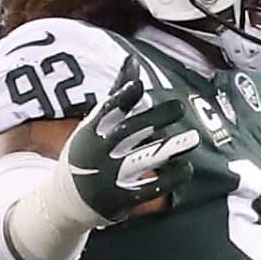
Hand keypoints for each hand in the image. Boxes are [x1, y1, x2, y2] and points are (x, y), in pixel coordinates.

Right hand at [60, 57, 200, 224]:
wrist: (67, 199)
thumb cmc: (90, 151)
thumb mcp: (96, 122)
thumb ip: (118, 93)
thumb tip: (133, 60)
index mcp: (92, 130)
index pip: (107, 111)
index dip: (122, 98)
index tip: (140, 86)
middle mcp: (99, 152)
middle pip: (129, 133)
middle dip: (154, 119)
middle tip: (180, 107)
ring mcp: (110, 177)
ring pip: (142, 161)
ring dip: (169, 149)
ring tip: (193, 138)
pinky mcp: (122, 198)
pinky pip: (150, 189)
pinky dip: (170, 179)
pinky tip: (186, 167)